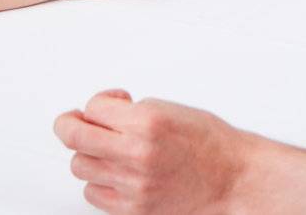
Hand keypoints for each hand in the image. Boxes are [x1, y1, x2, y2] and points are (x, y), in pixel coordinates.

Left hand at [54, 89, 253, 212]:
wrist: (233, 180)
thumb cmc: (210, 145)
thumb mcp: (171, 110)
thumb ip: (132, 111)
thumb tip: (103, 114)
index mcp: (147, 122)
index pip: (93, 107)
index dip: (99, 102)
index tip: (109, 104)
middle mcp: (136, 153)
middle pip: (75, 137)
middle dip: (71, 125)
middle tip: (75, 122)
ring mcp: (132, 185)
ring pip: (80, 166)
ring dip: (89, 154)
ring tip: (108, 150)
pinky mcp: (133, 210)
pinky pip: (93, 194)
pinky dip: (98, 182)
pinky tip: (114, 172)